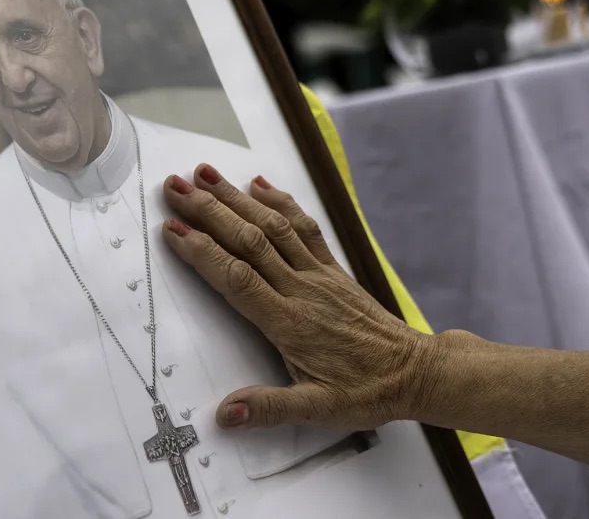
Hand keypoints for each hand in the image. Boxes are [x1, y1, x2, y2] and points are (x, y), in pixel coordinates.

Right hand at [161, 163, 436, 431]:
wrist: (416, 371)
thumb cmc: (368, 391)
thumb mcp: (319, 410)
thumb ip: (270, 408)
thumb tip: (226, 414)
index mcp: (290, 323)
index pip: (237, 278)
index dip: (202, 252)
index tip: (173, 230)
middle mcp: (302, 289)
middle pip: (249, 240)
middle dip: (209, 211)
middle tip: (174, 187)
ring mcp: (318, 274)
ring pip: (272, 226)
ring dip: (236, 198)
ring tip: (206, 175)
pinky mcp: (332, 269)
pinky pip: (303, 227)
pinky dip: (280, 201)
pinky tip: (259, 184)